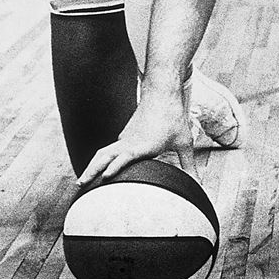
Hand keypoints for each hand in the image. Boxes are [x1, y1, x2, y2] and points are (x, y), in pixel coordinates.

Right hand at [77, 89, 194, 186]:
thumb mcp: (184, 141)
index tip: (105, 177)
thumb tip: (198, 184)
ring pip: (103, 153)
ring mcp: (124, 138)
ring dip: (91, 166)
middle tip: (79, 185)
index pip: (125, 157)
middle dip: (92, 171)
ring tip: (82, 181)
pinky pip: (108, 150)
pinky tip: (97, 170)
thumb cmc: (174, 118)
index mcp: (143, 144)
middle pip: (105, 156)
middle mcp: (130, 142)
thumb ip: (189, 165)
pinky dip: (99, 160)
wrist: (162, 93)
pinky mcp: (124, 136)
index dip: (115, 167)